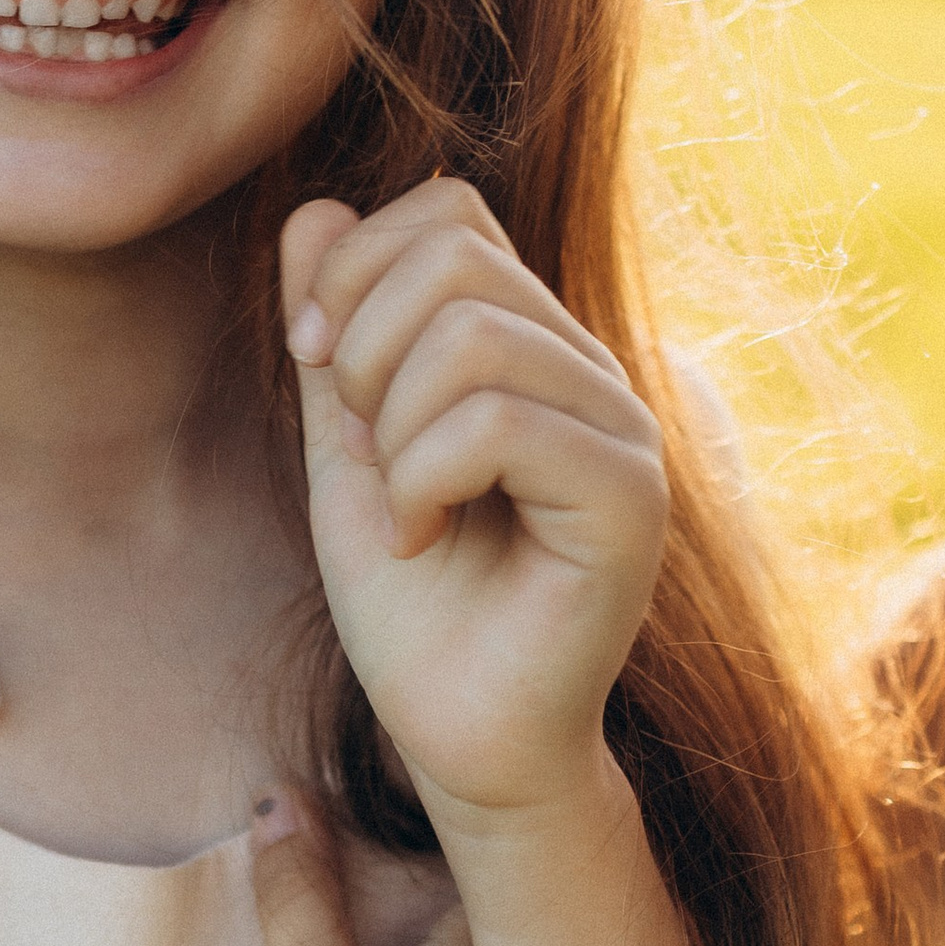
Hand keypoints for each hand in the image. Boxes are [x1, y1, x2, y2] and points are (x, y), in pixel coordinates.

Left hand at [283, 184, 667, 825]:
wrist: (457, 736)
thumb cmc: (411, 605)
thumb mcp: (347, 448)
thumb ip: (338, 336)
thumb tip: (315, 209)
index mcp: (531, 343)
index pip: (449, 210)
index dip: (355, 267)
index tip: (315, 362)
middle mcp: (588, 369)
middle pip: (452, 257)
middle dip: (362, 349)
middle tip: (366, 453)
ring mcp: (622, 428)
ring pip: (473, 337)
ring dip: (392, 431)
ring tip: (403, 511)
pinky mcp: (629, 498)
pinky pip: (499, 422)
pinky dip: (421, 480)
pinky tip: (421, 538)